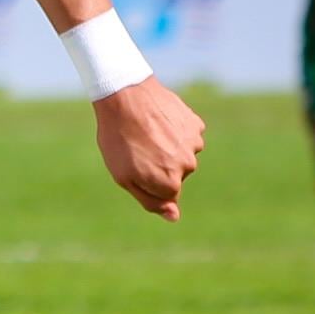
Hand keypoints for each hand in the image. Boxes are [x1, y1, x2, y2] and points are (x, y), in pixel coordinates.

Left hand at [93, 77, 206, 220]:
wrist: (126, 96)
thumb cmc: (119, 140)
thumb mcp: (124, 177)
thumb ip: (151, 200)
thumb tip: (174, 216)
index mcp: (170, 183)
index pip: (166, 195)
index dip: (147, 181)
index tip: (135, 166)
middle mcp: (188, 165)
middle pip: (174, 174)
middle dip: (158, 165)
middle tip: (137, 147)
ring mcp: (194, 143)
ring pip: (181, 153)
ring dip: (166, 146)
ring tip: (145, 132)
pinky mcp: (195, 124)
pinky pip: (185, 135)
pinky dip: (173, 130)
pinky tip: (156, 121)